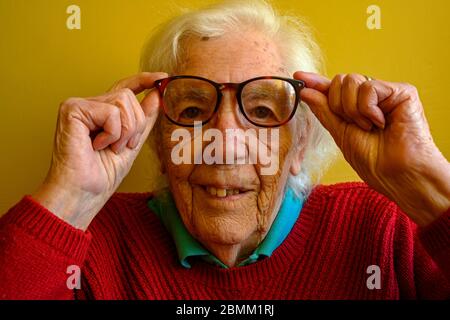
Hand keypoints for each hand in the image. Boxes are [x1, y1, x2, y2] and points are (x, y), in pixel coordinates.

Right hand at [33, 72, 167, 229]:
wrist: (83, 193)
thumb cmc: (101, 175)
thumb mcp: (132, 144)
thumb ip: (143, 120)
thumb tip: (156, 95)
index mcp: (103, 114)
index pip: (126, 89)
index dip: (144, 80)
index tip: (162, 77)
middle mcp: (91, 106)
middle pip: (129, 97)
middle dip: (135, 126)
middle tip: (122, 147)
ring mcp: (80, 105)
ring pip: (123, 101)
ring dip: (125, 131)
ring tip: (109, 148)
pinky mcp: (72, 109)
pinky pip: (111, 111)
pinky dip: (112, 133)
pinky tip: (96, 145)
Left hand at [294, 71, 449, 225]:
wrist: (397, 174)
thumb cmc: (373, 161)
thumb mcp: (340, 133)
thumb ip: (324, 110)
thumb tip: (306, 91)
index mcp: (356, 109)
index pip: (333, 90)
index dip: (316, 83)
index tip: (298, 76)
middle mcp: (371, 98)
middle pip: (340, 81)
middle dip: (338, 106)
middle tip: (353, 125)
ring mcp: (386, 94)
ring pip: (351, 81)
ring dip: (352, 110)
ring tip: (369, 127)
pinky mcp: (402, 92)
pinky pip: (369, 87)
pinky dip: (368, 109)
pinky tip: (380, 123)